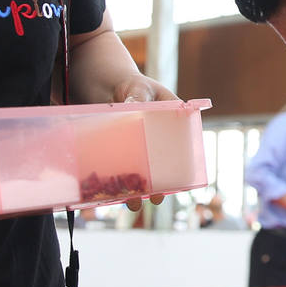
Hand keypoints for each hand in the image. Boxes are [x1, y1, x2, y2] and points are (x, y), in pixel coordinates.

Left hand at [105, 75, 176, 210]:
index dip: (181, 167)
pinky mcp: (117, 154)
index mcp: (171, 125)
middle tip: (156, 197)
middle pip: (160, 168)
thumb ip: (138, 96)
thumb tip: (133, 106)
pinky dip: (115, 183)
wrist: (104, 85)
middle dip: (159, 185)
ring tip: (132, 202)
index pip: (181, 148)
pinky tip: (110, 193)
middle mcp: (156, 142)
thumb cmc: (130, 84)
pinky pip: (118, 172)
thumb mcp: (138, 87)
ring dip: (137, 190)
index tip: (179, 182)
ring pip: (140, 175)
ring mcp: (136, 150)